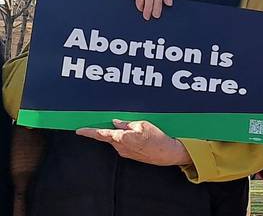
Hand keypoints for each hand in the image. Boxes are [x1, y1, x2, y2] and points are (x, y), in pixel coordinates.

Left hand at [76, 119, 191, 165]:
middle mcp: (120, 147)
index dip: (88, 132)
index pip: (100, 134)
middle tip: (121, 124)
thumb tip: (116, 122)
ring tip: (138, 130)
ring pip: (118, 140)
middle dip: (113, 129)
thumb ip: (126, 123)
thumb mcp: (142, 124)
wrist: (167, 153)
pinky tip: (141, 137)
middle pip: (109, 136)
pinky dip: (129, 140)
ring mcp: (125, 152)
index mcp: (121, 138)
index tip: (79, 130)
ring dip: (123, 135)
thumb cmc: (157, 139)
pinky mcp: (131, 155)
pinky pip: (125, 145)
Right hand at [115, 0, 172, 19]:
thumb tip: (161, 13)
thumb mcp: (140, 8)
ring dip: (149, 5)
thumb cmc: (124, 8)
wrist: (107, 4)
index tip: (170, 5)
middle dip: (158, 5)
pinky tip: (139, 7)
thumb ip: (149, 7)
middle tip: (155, 16)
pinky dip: (140, 0)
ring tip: (146, 15)